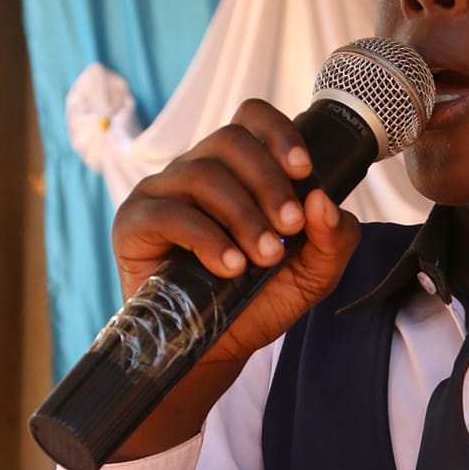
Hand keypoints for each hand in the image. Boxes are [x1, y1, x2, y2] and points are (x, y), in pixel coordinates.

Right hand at [112, 100, 360, 373]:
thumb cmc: (259, 302)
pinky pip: (169, 212)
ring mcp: (162, 192)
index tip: (305, 170)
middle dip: (268, 182)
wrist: (216, 349)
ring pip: (202, 173)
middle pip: (230, 140)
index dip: (278, 133)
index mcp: (238, 170)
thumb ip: (333, 240)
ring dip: (241, 215)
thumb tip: (324, 200)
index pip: (251, 120)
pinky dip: (206, 238)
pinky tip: (229, 267)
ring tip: (262, 257)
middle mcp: (198, 171)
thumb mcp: (312, 275)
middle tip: (289, 228)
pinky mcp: (135, 222)